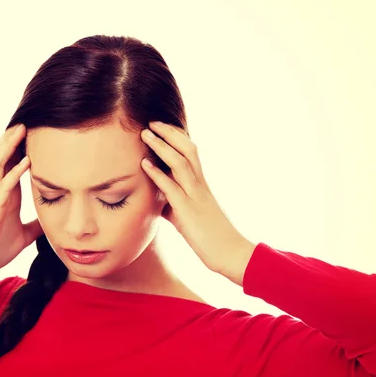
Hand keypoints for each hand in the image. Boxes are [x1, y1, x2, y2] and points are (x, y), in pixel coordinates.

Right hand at [0, 123, 42, 278]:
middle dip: (13, 138)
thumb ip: (35, 226)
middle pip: (3, 157)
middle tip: (28, 119)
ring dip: (10, 146)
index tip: (35, 131)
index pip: (12, 164)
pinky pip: (3, 187)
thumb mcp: (23, 236)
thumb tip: (52, 223)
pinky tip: (26, 162)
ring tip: (22, 129)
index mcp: (6, 196)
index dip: (21, 148)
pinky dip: (14, 173)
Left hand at [140, 121, 254, 275]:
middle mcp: (200, 186)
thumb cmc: (211, 239)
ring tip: (145, 134)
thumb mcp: (189, 218)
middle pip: (188, 149)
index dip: (177, 136)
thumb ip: (174, 206)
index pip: (192, 152)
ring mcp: (195, 197)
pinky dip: (157, 174)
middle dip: (169, 133)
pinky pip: (172, 188)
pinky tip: (144, 164)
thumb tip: (157, 203)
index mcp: (202, 185)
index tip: (161, 126)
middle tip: (152, 122)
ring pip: (180, 163)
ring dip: (161, 146)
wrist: (231, 254)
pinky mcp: (188, 212)